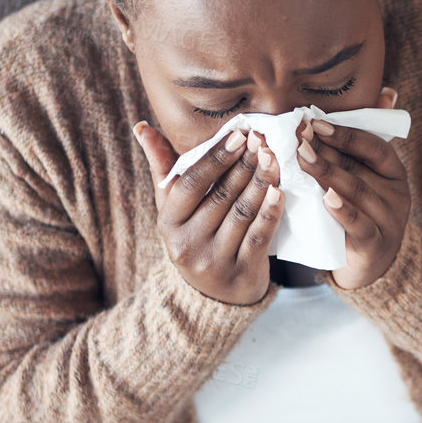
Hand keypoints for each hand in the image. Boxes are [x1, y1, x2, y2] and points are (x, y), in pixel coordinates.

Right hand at [133, 120, 283, 305]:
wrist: (213, 295)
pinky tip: (279, 192)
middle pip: (221, 195)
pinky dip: (270, 213)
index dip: (216, 158)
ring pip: (242, 213)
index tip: (239, 134)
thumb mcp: (173, 207)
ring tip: (274, 157)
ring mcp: (214, 260)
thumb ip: (163, 167)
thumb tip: (142, 127)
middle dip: (244, 164)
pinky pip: (258, 238)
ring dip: (261, 182)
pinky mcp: (242, 273)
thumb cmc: (194, 236)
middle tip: (263, 139)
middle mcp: (187, 243)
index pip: (191, 183)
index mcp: (168, 222)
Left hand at [296, 86, 410, 290]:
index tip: (313, 122)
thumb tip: (386, 92)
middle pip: (358, 167)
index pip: (375, 145)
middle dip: (325, 150)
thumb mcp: (364, 180)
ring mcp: (389, 221)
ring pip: (356, 192)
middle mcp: (397, 194)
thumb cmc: (360, 214)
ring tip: (300, 159)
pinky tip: (325, 197)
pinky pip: (360, 225)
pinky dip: (342, 210)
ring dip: (326, 173)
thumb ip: (361, 144)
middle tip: (295, 137)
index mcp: (394, 173)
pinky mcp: (375, 246)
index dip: (345, 133)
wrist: (368, 269)